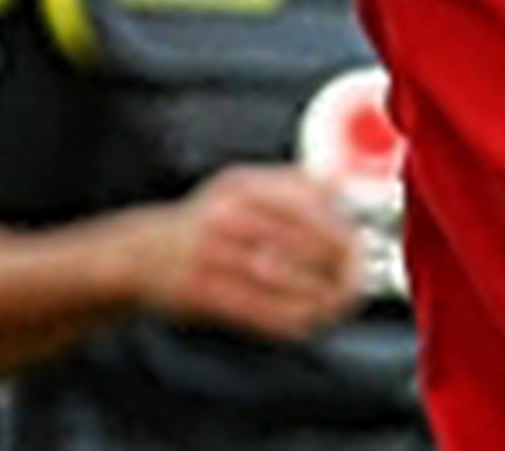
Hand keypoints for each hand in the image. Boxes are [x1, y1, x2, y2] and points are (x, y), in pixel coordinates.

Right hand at [131, 166, 361, 342]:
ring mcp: (209, 255)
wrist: (140, 254)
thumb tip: (342, 185)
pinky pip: (252, 309)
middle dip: (338, 265)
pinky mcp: (198, 292)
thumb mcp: (243, 187)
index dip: (342, 229)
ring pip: (279, 278)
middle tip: (360, 280)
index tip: (364, 246)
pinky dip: (286, 317)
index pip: (307, 204)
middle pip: (298, 241)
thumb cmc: (206, 222)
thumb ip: (294, 184)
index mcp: (244, 186)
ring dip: (317, 295)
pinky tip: (308, 321)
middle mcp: (227, 215)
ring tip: (341, 304)